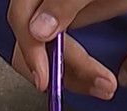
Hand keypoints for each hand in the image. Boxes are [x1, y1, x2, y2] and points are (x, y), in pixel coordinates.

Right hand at [7, 0, 126, 97]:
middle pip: (31, 44)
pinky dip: (78, 70)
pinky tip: (97, 78)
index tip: (45, 78)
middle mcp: (41, 1)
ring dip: (72, 76)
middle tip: (97, 85)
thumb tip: (37, 31)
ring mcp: (53, 14)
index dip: (31, 51)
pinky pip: (62, 53)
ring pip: (46, 54)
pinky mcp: (67, 25)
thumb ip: (65, 2)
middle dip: (61, 71)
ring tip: (105, 86)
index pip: (21, 20)